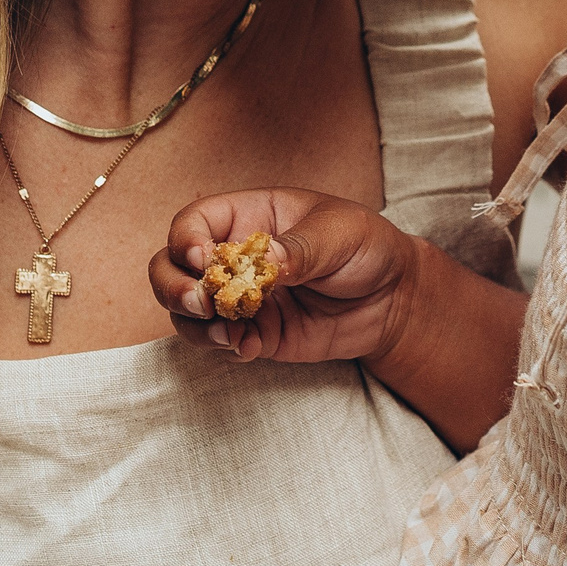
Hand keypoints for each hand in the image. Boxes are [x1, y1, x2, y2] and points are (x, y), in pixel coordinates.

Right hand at [150, 188, 421, 364]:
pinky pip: (222, 343)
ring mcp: (241, 297)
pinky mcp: (255, 332)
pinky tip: (250, 349)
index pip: (194, 221)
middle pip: (171, 267)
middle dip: (173, 287)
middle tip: (201, 303)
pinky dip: (227, 349)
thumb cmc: (366, 246)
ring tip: (229, 334)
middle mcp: (234, 256)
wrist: (395, 298)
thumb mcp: (340, 233)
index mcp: (249, 216)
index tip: (203, 259)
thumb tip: (263, 261)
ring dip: (195, 326)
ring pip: (187, 312)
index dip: (185, 239)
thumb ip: (299, 247)